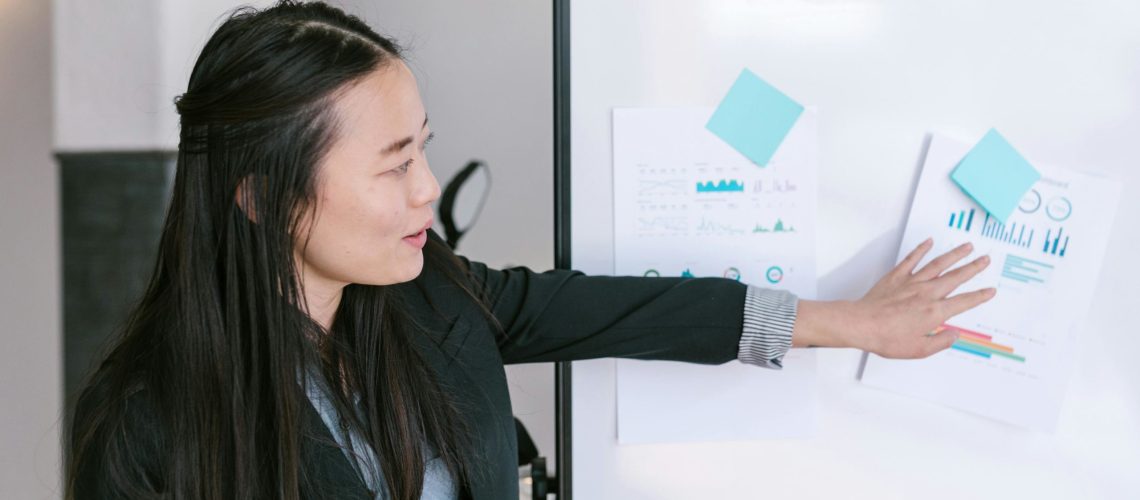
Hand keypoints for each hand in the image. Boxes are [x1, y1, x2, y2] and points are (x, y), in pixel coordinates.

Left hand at [792, 238, 996, 358]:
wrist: (861, 324)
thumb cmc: (887, 339)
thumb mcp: (919, 350)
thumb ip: (941, 341)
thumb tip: (955, 334)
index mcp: (935, 312)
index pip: (964, 302)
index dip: (979, 296)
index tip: (990, 291)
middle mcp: (927, 294)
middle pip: (956, 277)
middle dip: (973, 268)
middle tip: (986, 259)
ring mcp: (911, 283)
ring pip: (938, 264)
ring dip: (954, 254)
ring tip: (967, 246)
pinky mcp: (896, 276)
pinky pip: (911, 259)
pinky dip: (921, 249)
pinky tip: (929, 242)